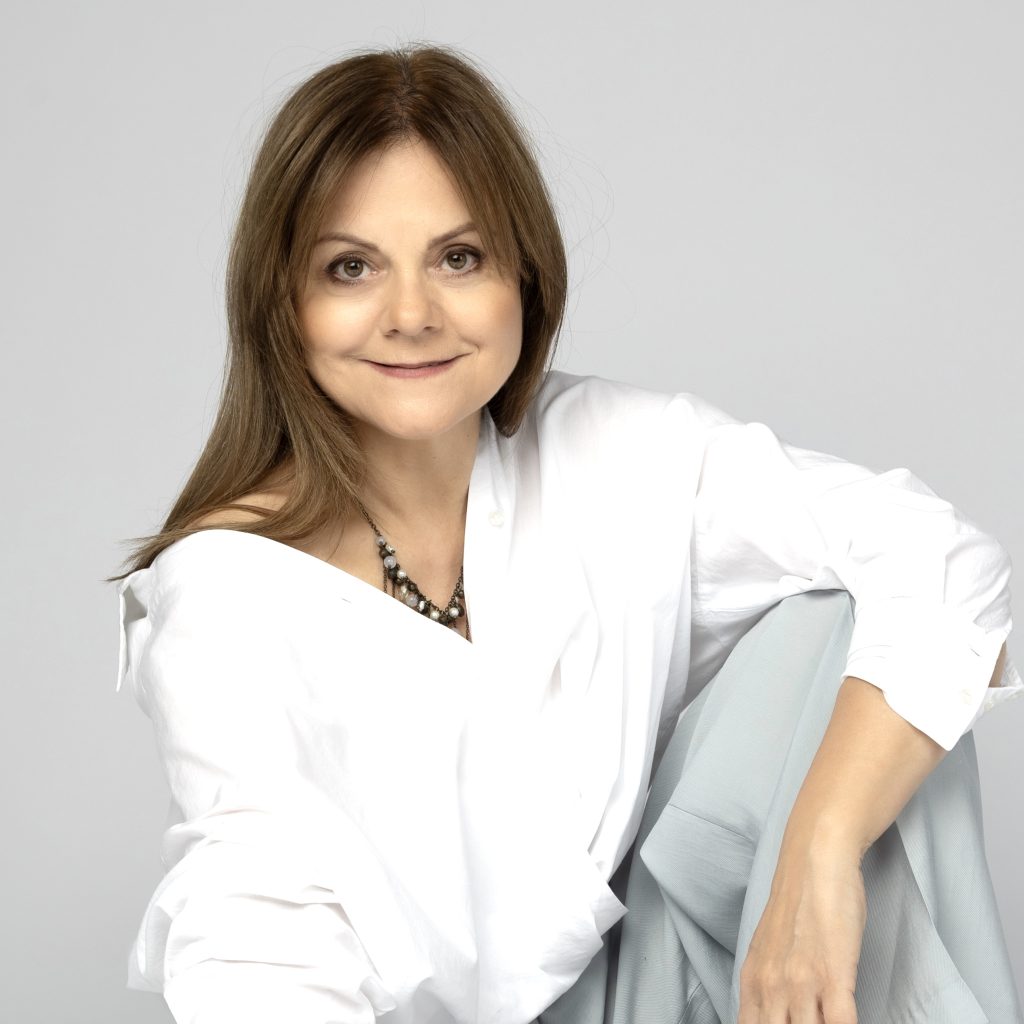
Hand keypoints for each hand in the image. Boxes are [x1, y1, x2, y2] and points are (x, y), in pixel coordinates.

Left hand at [737, 841, 865, 1022]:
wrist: (815, 859)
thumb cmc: (801, 904)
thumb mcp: (770, 948)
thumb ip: (769, 986)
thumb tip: (779, 1015)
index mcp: (753, 982)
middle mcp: (771, 987)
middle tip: (809, 1021)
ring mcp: (801, 983)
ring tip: (830, 1021)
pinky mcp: (833, 976)